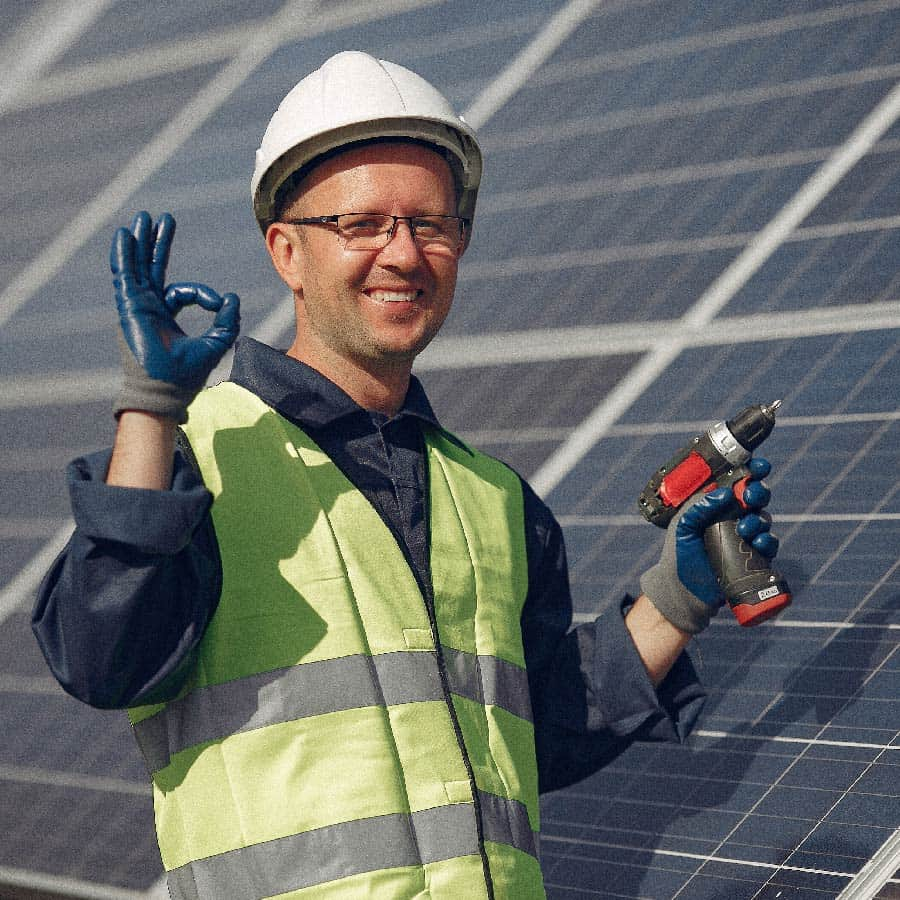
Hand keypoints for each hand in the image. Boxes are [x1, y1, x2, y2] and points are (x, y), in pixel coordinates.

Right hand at [111, 211, 239, 420]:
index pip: (183, 292)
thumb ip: (226, 321)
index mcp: (166, 316)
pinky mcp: (129, 307)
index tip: (217, 302)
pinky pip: (124, 275)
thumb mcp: (216, 343)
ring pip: (137, 266)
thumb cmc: (188, 374)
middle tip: (162, 219)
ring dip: (140, 242)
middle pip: (152, 268)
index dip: (203, 294)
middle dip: (157, 243)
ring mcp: (137, 306)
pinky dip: (124, 255)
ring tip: (143, 217)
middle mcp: (149, 308)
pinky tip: (125, 235)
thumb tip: (232, 298)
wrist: (167, 390)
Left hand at [640, 457, 777, 633]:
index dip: (750, 471)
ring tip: (746, 528)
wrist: (684, 591)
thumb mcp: (682, 527)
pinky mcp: (752, 555)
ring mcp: (743, 535)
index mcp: (713, 504)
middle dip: (758, 492)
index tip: (759, 466)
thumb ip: (697, 507)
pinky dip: (768, 540)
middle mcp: (730, 516)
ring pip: (763, 518)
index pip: (735, 481)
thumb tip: (723, 493)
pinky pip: (768, 543)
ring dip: (760, 519)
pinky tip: (759, 542)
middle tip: (750, 497)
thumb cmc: (679, 554)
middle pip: (754, 496)